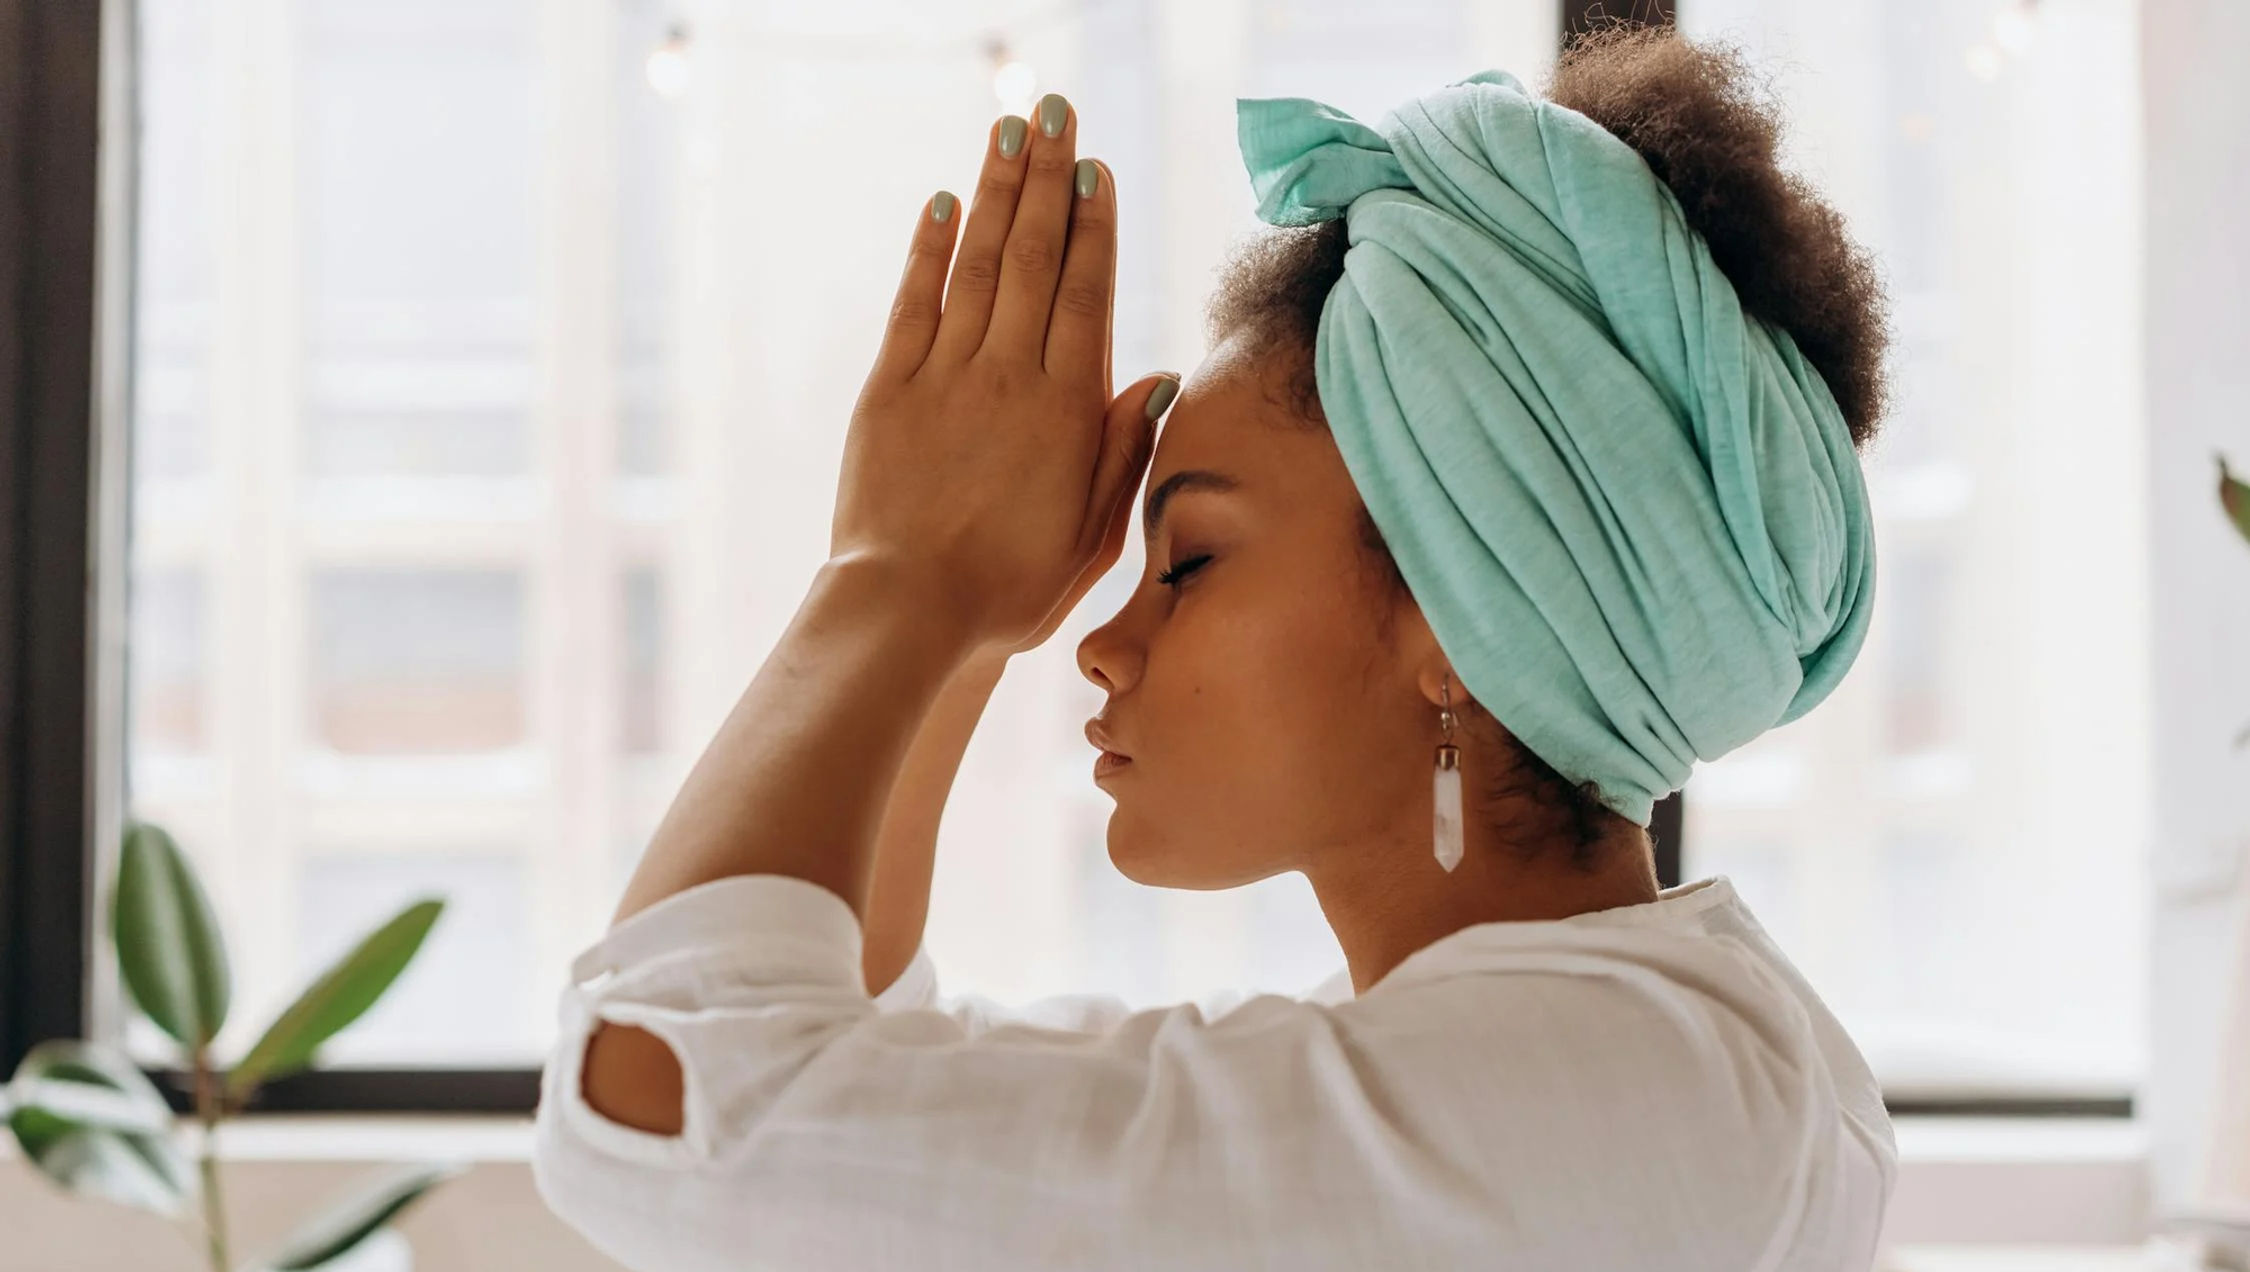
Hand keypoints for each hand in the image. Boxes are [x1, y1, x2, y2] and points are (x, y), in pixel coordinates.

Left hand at [830, 96, 1176, 657]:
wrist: (909, 614)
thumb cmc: (1009, 589)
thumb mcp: (1092, 534)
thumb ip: (1123, 451)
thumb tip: (1157, 378)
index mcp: (1067, 408)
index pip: (1086, 292)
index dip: (1093, 223)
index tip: (1095, 166)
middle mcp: (1008, 375)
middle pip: (1035, 257)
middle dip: (1047, 179)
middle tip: (1053, 113)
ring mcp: (946, 376)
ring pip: (979, 264)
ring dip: (997, 192)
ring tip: (1008, 130)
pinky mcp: (890, 390)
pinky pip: (914, 303)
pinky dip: (930, 249)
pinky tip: (944, 205)